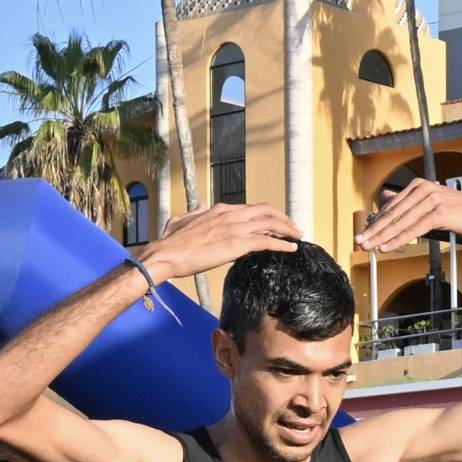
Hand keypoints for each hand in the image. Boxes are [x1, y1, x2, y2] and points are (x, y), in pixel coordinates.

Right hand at [137, 202, 299, 283]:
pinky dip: (281, 244)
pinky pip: (265, 242)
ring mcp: (233, 229)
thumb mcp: (181, 221)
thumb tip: (195, 207)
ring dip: (287, 229)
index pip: (250, 208)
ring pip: (270, 224)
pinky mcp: (235, 245)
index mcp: (219, 210)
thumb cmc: (170, 243)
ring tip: (297, 236)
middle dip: (282, 217)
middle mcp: (230, 215)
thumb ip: (192, 214)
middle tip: (292, 227)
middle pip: (266, 211)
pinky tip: (291, 248)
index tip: (274, 222)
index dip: (266, 214)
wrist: (164, 254)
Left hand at [356, 178, 461, 254]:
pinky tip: (386, 247)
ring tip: (368, 248)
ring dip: (382, 236)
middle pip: (393, 213)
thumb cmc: (458, 216)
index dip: (376, 223)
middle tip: (358, 242)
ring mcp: (432, 199)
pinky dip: (398, 239)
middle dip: (374, 230)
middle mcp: (425, 188)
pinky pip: (414, 229)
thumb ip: (407, 203)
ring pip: (401, 222)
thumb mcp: (429, 207)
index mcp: (420, 186)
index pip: (392, 207)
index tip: (362, 235)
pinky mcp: (440, 212)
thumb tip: (385, 197)